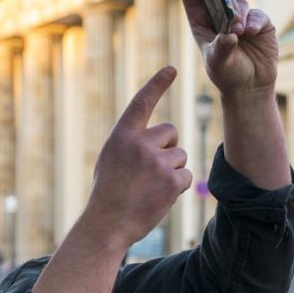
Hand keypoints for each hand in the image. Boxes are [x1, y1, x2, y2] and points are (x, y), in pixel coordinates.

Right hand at [81, 67, 192, 248]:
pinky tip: (158, 197)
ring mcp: (157, 161)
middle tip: (149, 171)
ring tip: (150, 187)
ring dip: (172, 170)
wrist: (107, 223)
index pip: (142, 102)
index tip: (172, 69)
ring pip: (180, 155)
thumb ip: (132, 143)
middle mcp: (140, 143)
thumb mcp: (112, 159)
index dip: (158, 84)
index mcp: (122, 135)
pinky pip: (186, 176)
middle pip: (170, 132)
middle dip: (167, 149)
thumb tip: (162, 137)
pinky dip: (177, 187)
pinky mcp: (171, 180)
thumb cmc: (108, 193)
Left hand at [177, 0, 278, 96]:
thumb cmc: (227, 74)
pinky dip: (254, 21)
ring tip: (238, 31)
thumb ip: (222, 48)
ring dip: (238, 14)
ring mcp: (241, 17)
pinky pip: (257, 15)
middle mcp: (220, 15)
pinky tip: (251, 32)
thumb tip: (230, 34)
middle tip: (224, 1)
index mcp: (201, 20)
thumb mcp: (218, 63)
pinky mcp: (260, 23)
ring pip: (238, 2)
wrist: (250, 87)